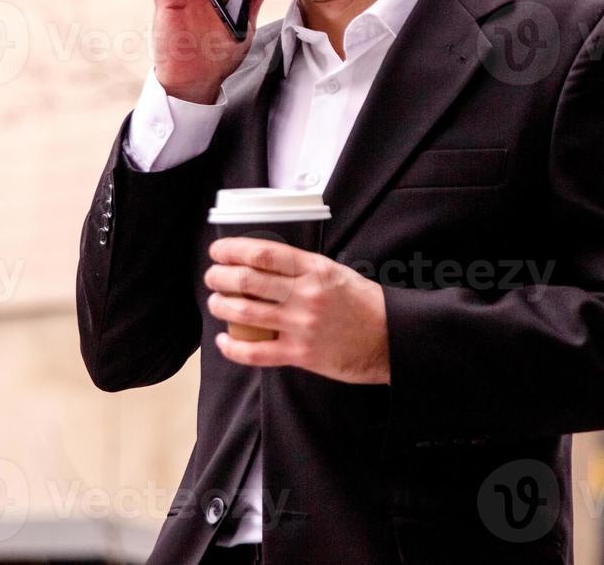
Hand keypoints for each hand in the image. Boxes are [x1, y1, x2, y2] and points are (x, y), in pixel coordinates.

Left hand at [204, 237, 390, 384]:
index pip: (263, 253)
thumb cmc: (363, 304)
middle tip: (212, 276)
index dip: (233, 250)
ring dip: (221, 306)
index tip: (218, 250)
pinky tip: (223, 340)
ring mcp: (302, 325)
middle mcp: (306, 294)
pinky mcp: (301, 354)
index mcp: (315, 269)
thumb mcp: (335, 272)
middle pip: (248, 280)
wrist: (390, 338)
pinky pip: (256, 352)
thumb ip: (302, 267)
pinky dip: (233, 347)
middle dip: (220, 276)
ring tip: (215, 302)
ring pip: (245, 313)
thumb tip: (262, 262)